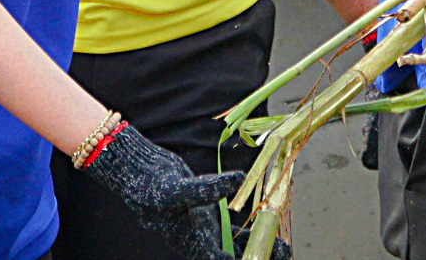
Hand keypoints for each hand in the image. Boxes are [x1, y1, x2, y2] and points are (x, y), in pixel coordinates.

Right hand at [81, 123, 286, 258]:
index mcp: (192, 243)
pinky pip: (233, 229)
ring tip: (281, 243)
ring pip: (236, 246)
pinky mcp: (209, 216)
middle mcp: (200, 240)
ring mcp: (205, 229)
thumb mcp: (178, 188)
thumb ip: (206, 188)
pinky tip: (265, 224)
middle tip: (284, 250)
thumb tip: (238, 180)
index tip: (266, 256)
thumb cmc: (152, 186)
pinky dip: (249, 229)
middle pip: (233, 257)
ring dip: (257, 246)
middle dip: (257, 255)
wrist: (141, 173)